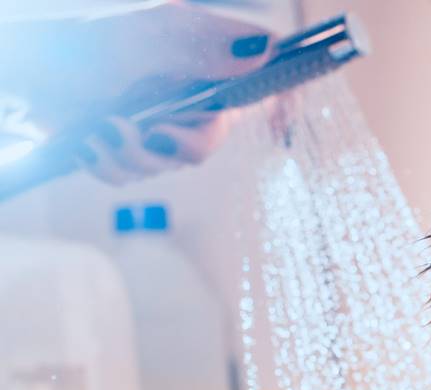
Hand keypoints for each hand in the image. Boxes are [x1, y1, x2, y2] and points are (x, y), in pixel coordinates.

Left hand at [10, 1, 273, 182]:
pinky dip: (106, 165)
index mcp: (198, 69)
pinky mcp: (121, 141)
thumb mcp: (148, 34)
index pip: (234, 109)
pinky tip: (87, 143)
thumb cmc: (82, 39)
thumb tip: (264, 46)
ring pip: (160, 166)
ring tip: (98, 130)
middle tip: (127, 126)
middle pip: (194, 151)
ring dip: (127, 157)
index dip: (206, 129)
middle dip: (159, 149)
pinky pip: (129, 173)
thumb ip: (204, 41)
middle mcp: (179, 99)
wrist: (26, 58)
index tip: (166, 127)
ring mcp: (149, 121)